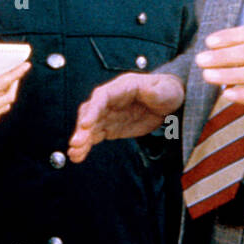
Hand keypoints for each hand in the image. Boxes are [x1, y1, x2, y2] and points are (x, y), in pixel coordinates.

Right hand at [68, 73, 183, 162]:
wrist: (169, 103)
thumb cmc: (167, 91)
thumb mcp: (166, 90)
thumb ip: (156, 92)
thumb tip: (148, 91)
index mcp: (122, 87)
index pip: (102, 96)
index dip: (93, 110)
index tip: (85, 124)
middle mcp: (110, 100)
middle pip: (91, 112)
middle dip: (82, 128)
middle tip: (76, 144)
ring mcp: (109, 114)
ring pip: (89, 126)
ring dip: (81, 139)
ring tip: (74, 154)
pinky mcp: (110, 127)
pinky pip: (95, 136)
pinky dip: (86, 146)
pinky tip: (78, 156)